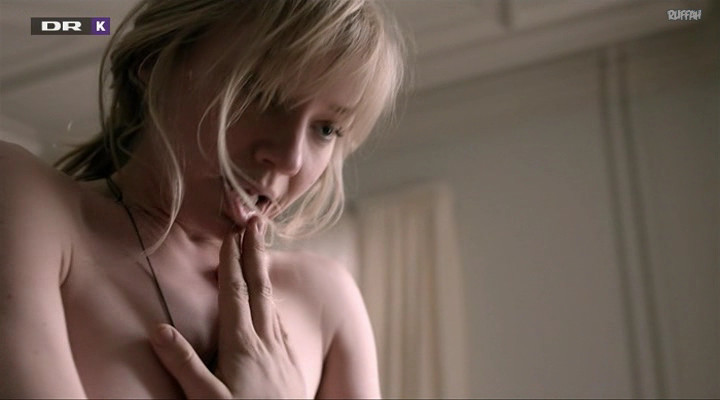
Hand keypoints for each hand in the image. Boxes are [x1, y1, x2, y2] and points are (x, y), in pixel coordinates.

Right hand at [149, 217, 305, 398]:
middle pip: (261, 288)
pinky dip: (274, 305)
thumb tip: (159, 328)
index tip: (231, 234)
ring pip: (273, 304)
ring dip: (266, 275)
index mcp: (244, 345)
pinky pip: (281, 325)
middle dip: (256, 253)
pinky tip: (273, 307)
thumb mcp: (205, 399)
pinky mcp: (291, 367)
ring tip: (262, 253)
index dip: (232, 262)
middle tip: (257, 222)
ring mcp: (282, 354)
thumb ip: (184, 363)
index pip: (236, 294)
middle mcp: (267, 342)